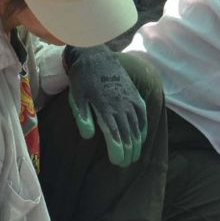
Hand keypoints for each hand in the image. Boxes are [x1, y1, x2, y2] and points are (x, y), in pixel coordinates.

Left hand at [64, 45, 147, 165]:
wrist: (95, 56)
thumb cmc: (82, 79)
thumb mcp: (76, 97)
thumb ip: (83, 117)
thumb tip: (88, 136)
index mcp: (106, 108)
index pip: (116, 136)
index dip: (118, 151)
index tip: (117, 162)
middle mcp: (122, 106)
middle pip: (129, 134)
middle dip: (128, 151)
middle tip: (125, 164)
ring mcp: (131, 100)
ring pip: (137, 127)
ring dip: (137, 143)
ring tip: (134, 156)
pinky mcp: (135, 96)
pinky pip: (143, 116)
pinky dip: (143, 128)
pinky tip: (142, 137)